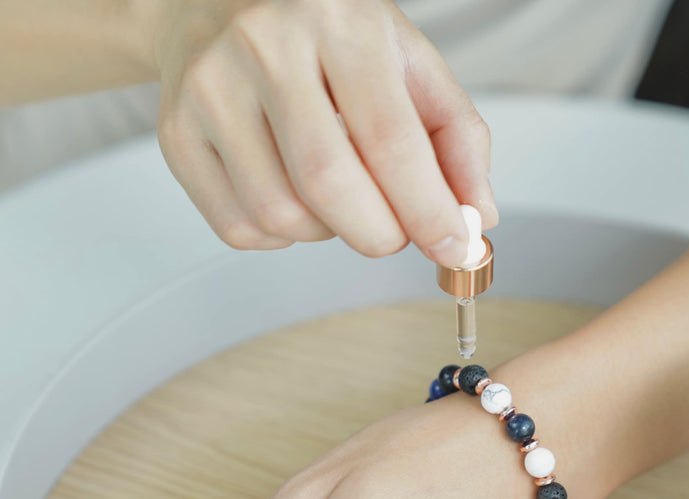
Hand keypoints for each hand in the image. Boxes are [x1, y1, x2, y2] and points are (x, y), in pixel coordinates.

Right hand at [149, 0, 496, 261]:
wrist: (216, 0)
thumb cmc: (328, 38)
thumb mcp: (407, 63)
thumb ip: (456, 137)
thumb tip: (479, 218)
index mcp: (339, 21)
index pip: (390, 139)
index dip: (428, 210)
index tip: (456, 249)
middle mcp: (264, 46)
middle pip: (328, 185)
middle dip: (379, 234)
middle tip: (397, 235)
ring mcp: (210, 89)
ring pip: (281, 216)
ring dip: (328, 232)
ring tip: (339, 196)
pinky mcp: (175, 132)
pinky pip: (239, 228)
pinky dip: (281, 237)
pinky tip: (293, 196)